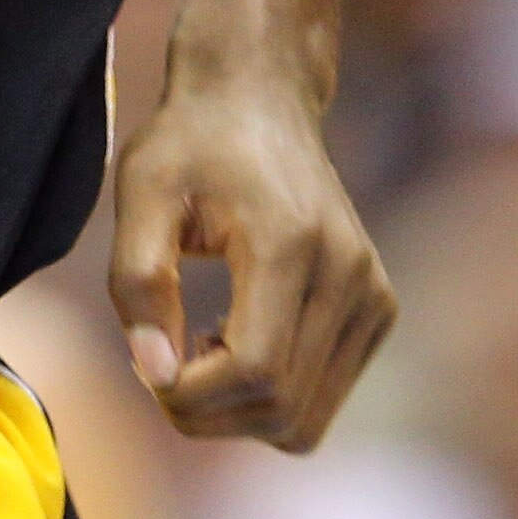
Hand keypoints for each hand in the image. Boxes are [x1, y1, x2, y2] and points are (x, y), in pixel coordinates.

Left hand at [108, 29, 392, 453]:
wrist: (259, 98)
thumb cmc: (190, 144)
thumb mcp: (141, 194)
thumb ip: (139, 282)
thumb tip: (156, 374)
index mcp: (293, 243)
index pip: (256, 370)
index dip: (191, 394)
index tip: (144, 365)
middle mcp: (349, 275)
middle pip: (282, 408)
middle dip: (207, 411)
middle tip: (160, 360)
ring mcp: (373, 296)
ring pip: (306, 420)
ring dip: (237, 410)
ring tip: (197, 345)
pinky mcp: (378, 309)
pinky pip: (323, 398)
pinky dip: (271, 395)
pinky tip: (235, 338)